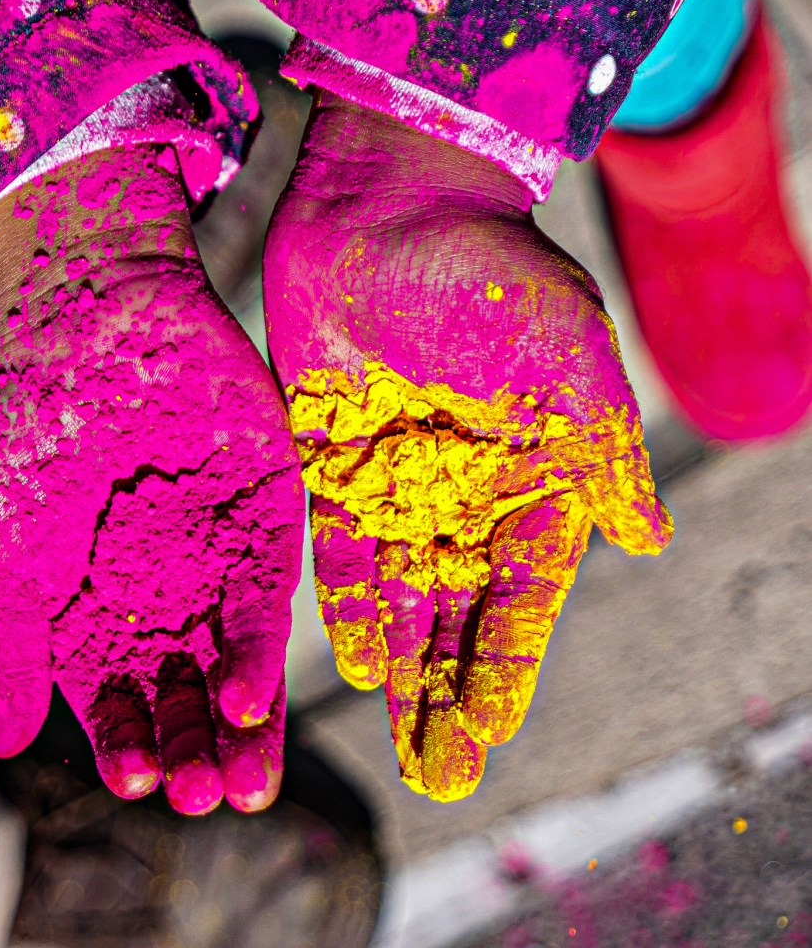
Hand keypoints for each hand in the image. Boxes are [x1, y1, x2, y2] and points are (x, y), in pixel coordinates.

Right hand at [0, 145, 303, 814]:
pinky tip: (248, 699)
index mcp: (90, 608)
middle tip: (205, 798)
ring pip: (233, 660)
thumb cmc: (16, 441)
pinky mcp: (263, 513)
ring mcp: (213, 553)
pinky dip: (258, 649)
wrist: (76, 324)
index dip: (126, 745)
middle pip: (185, 692)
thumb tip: (3, 742)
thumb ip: (6, 654)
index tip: (135, 779)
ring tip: (240, 783)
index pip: (116, 702)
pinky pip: (267, 595)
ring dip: (240, 725)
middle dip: (195, 749)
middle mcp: (157, 590)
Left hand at [263, 95, 671, 800]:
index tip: (486, 736)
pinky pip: (337, 547)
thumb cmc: (488, 265)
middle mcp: (462, 493)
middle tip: (438, 774)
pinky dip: (345, 601)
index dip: (504, 666)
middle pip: (458, 613)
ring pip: (399, 595)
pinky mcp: (331, 460)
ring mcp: (394, 481)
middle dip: (449, 691)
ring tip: (397, 738)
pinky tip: (348, 656)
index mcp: (529, 476)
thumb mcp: (564, 348)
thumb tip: (647, 533)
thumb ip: (602, 441)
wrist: (386, 203)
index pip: (521, 595)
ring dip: (399, 666)